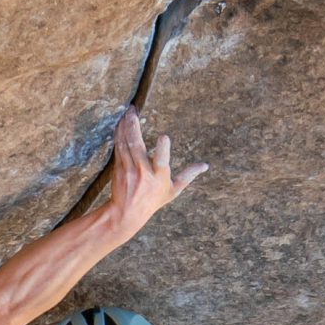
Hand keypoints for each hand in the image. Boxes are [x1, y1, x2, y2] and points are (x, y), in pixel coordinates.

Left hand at [104, 106, 207, 241]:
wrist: (126, 213)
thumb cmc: (153, 201)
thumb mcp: (173, 191)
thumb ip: (188, 176)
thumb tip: (205, 165)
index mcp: (159, 177)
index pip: (161, 162)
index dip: (163, 150)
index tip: (164, 137)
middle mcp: (142, 172)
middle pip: (137, 147)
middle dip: (134, 127)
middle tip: (134, 112)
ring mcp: (128, 170)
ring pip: (125, 143)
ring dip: (125, 126)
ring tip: (128, 112)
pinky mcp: (118, 167)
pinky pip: (119, 146)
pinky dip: (119, 134)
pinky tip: (121, 123)